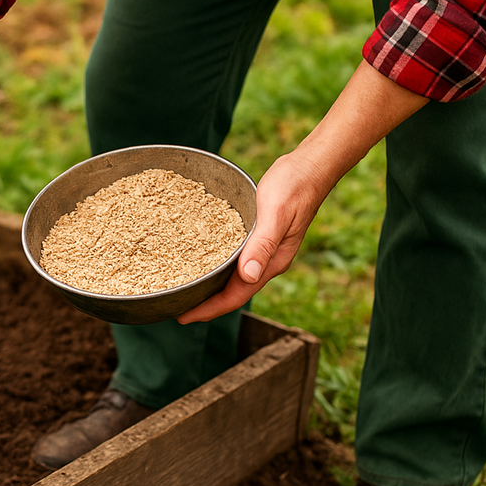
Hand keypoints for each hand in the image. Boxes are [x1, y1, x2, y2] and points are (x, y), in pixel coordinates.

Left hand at [177, 60, 427, 323]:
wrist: (310, 168)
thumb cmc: (294, 187)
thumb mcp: (275, 214)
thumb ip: (262, 244)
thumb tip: (249, 276)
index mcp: (271, 262)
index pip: (236, 296)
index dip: (209, 309)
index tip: (183, 317)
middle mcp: (266, 262)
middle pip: (232, 293)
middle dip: (204, 304)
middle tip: (175, 307)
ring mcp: (263, 251)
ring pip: (232, 278)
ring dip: (209, 287)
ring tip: (183, 288)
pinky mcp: (258, 237)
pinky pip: (233, 258)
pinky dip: (215, 265)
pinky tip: (199, 259)